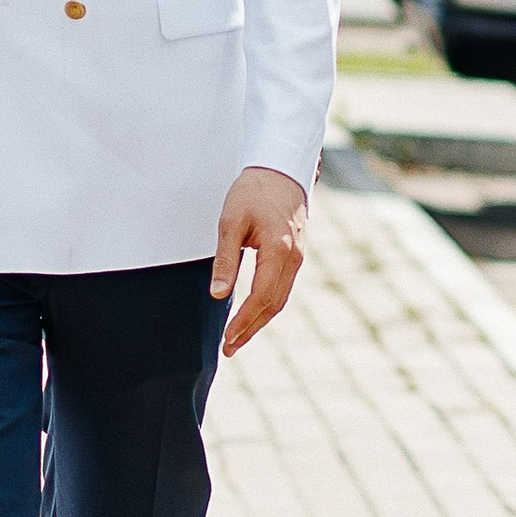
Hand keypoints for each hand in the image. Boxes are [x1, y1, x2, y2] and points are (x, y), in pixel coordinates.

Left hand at [210, 166, 307, 357]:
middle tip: (229, 348)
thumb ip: (225, 260)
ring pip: (281, 298)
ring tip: (238, 337)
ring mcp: (298, 257)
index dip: (244, 321)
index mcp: (278, 250)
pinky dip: (268, 305)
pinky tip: (253, 313)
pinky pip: (283, 287)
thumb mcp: (231, 222)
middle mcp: (294, 258)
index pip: (261, 297)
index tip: (227, 338)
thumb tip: (217, 295)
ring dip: (260, 320)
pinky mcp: (296, 254)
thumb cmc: (253, 191)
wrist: (280, 168)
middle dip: (251, 328)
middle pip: (274, 304)